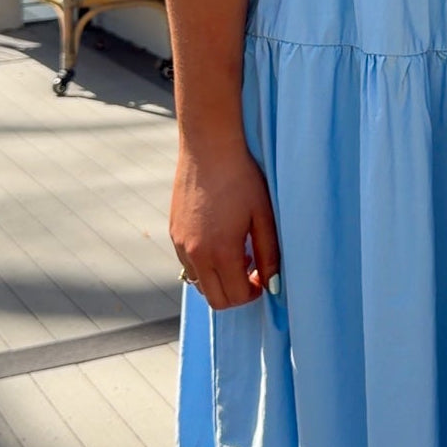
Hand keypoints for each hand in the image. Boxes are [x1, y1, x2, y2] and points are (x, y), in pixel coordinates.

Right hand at [170, 137, 280, 309]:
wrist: (209, 148)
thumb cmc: (242, 178)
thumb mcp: (264, 216)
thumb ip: (269, 255)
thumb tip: (274, 285)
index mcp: (220, 252)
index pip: (234, 297)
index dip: (253, 293)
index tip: (264, 278)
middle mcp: (194, 254)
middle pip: (214, 299)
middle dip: (236, 294)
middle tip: (253, 272)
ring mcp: (180, 244)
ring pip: (199, 283)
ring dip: (220, 279)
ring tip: (239, 253)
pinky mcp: (173, 232)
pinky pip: (188, 264)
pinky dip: (205, 265)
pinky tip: (221, 240)